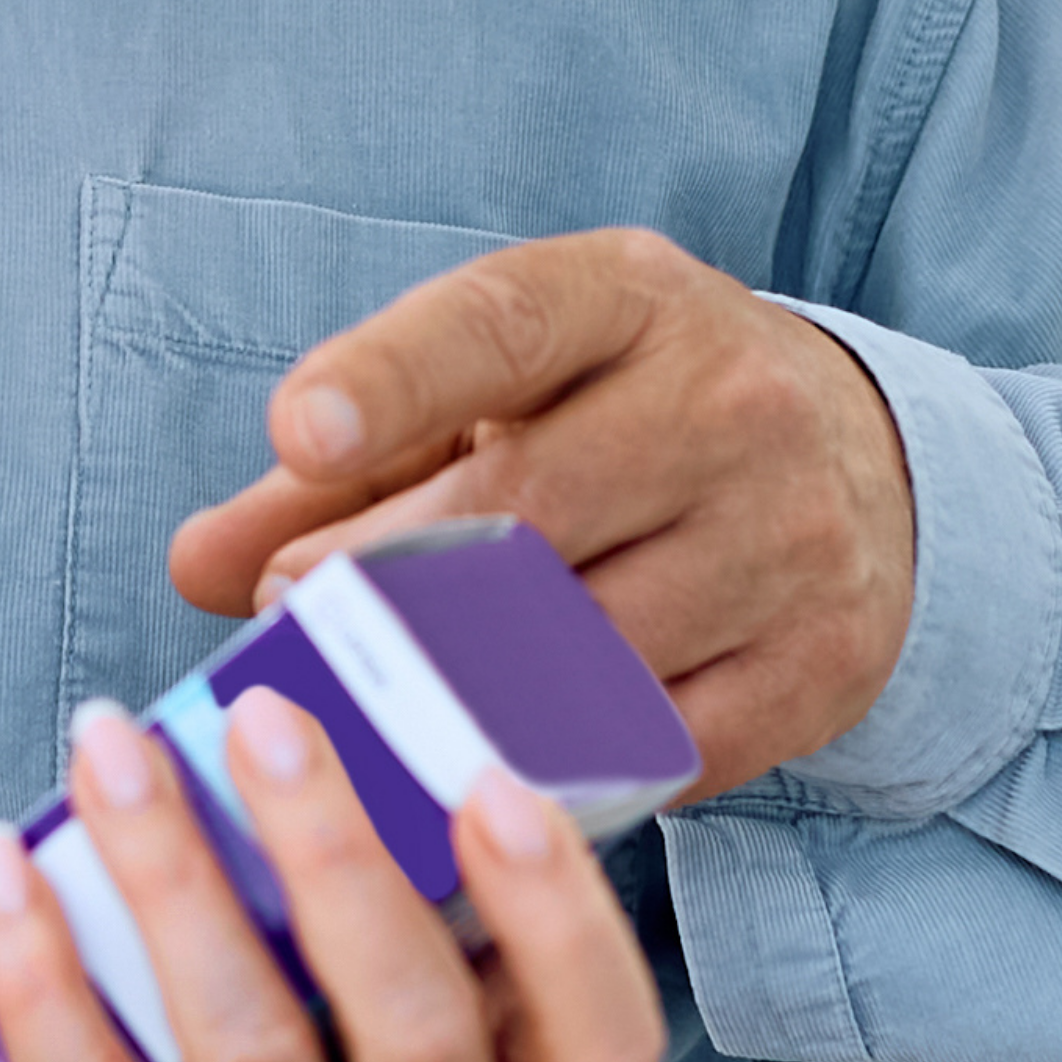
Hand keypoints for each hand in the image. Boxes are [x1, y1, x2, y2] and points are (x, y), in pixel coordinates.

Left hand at [0, 696, 668, 1061]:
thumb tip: (341, 739)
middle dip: (338, 854)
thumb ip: (401, 984)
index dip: (562, 917)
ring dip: (172, 876)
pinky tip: (3, 867)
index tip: (493, 781)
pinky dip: (40, 972)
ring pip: (247, 1049)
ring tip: (111, 747)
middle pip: (409, 1025)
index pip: (601, 1049)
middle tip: (268, 718)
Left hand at [167, 223, 915, 801]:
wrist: (862, 464)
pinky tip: (497, 757)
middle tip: (294, 619)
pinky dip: (566, 762)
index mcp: (627, 299)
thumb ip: (338, 473)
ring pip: (587, 640)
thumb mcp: (490, 397)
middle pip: (526, 506)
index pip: (497, 324)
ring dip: (461, 687)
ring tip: (380, 698)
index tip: (298, 433)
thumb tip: (199, 565)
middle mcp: (728, 400)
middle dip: (386, 576)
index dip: (390, 380)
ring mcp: (792, 532)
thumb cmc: (618, 419)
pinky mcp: (824, 659)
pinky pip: (663, 740)